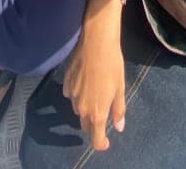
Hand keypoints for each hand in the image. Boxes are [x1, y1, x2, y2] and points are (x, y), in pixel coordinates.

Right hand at [63, 29, 125, 150]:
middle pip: (86, 125)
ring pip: (78, 110)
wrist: (97, 43)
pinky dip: (77, 93)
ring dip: (86, 107)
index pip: (96, 140)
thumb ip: (118, 110)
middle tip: (103, 112)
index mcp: (97, 112)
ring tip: (95, 92)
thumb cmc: (113, 65)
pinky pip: (70, 95)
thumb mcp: (120, 89)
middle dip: (94, 124)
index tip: (106, 141)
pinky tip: (85, 81)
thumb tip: (118, 127)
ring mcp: (72, 96)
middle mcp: (82, 108)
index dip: (102, 143)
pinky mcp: (66, 83)